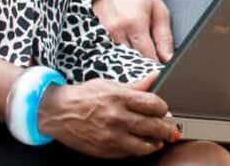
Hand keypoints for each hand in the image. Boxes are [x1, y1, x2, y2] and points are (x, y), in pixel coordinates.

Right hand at [37, 75, 180, 158]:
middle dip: (167, 129)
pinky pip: (127, 153)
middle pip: (152, 126)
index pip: (153, 104)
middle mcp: (116, 117)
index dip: (163, 108)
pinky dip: (137, 150)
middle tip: (171, 130)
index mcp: (119, 98)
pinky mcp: (104, 150)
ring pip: (143, 145)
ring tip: (159, 141)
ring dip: (155, 144)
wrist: (58, 112)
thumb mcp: (109, 85)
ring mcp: (110, 136)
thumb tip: (154, 77)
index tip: (164, 110)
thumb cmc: (83, 97)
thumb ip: (135, 85)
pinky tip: (140, 145)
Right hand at [94, 0, 173, 61]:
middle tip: (150, 64)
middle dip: (142, 63)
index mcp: (135, 24)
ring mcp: (104, 32)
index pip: (147, 56)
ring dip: (129, 59)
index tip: (161, 68)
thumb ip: (164, 37)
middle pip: (132, 59)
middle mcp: (117, 30)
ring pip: (119, 57)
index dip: (156, 64)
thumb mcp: (159, 12)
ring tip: (138, 55)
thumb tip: (168, 59)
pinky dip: (118, 53)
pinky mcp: (95, 33)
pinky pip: (109, 50)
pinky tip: (126, 50)